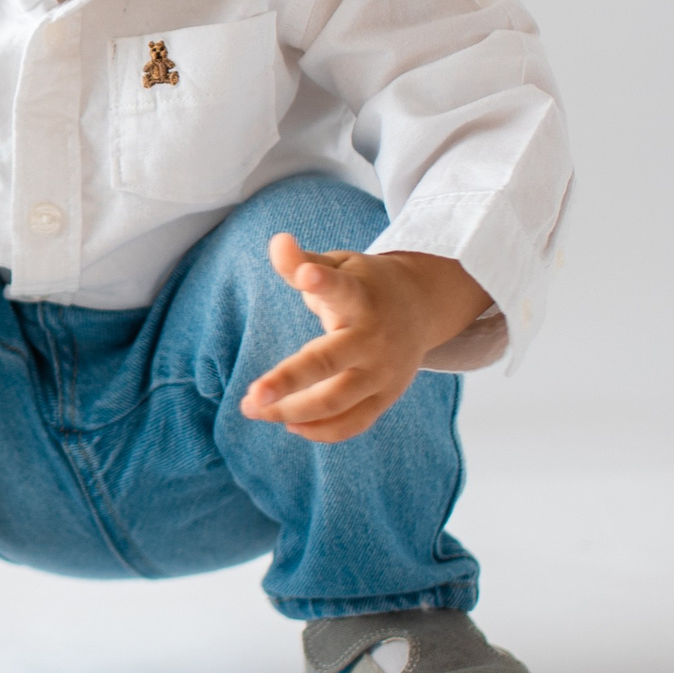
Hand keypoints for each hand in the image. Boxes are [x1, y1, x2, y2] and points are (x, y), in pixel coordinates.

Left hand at [240, 240, 489, 443]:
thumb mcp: (338, 264)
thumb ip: (302, 261)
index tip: (304, 274)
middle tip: (251, 397)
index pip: (341, 289)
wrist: (421, 307)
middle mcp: (373, 338)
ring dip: (291, 410)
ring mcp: (383, 372)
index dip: (321, 282)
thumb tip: (277, 242)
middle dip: (288, 381)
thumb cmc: (364, 284)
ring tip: (253, 408)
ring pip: (335, 401)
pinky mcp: (387, 396)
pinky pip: (354, 422)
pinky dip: (321, 430)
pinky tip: (288, 423)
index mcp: (360, 297)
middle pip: (328, 363)